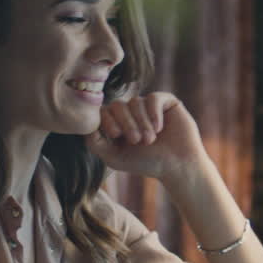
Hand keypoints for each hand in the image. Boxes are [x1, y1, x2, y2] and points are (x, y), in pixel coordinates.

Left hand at [84, 92, 204, 182]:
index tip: (116, 134)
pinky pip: (153, 98)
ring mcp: (148, 106)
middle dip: (126, 123)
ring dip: (142, 123)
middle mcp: (132, 112)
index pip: (104, 111)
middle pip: (118, 105)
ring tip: (150, 140)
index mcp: (118, 123)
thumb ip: (94, 143)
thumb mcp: (113, 157)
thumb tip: (85, 125)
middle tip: (136, 141)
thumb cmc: (146, 163)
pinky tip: (159, 128)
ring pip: (136, 102)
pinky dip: (154, 113)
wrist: (177, 165)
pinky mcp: (166, 102)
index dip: (107, 119)